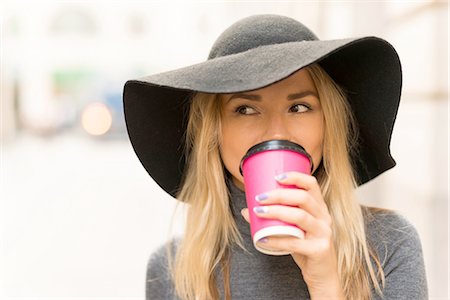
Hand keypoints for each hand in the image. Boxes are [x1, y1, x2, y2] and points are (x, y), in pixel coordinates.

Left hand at [241, 171, 343, 298]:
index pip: (312, 185)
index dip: (295, 177)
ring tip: (259, 212)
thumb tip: (247, 210)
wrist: (323, 275)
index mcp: (319, 208)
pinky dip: (276, 240)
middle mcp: (324, 218)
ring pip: (300, 217)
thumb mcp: (292, 230)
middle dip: (279, 195)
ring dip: (276, 212)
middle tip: (260, 198)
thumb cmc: (306, 248)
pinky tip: (262, 239)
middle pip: (303, 198)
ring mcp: (324, 233)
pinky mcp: (320, 250)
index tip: (276, 177)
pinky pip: (295, 243)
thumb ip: (274, 219)